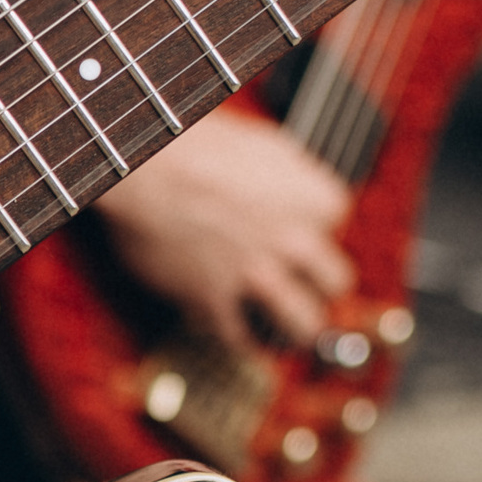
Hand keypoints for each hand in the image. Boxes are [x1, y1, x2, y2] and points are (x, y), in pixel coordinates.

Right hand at [90, 110, 353, 353]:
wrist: (144, 166)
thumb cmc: (195, 144)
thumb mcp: (263, 143)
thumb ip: (292, 172)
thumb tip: (298, 185)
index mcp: (315, 198)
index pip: (337, 223)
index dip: (312, 227)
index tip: (293, 229)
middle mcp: (295, 240)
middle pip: (336, 282)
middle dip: (320, 287)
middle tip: (304, 286)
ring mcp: (257, 273)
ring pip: (304, 324)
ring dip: (298, 328)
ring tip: (288, 328)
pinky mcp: (215, 298)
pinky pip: (241, 336)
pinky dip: (241, 338)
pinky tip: (235, 330)